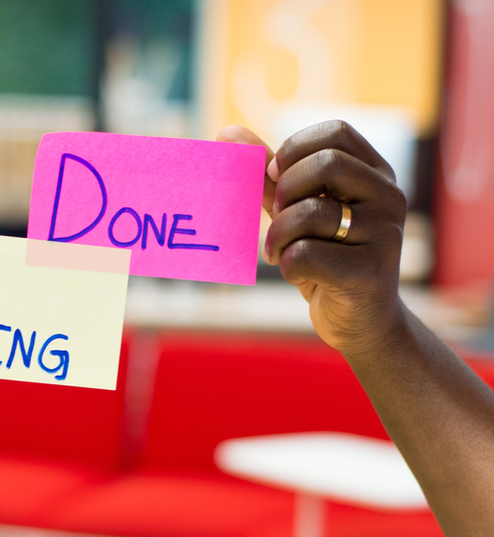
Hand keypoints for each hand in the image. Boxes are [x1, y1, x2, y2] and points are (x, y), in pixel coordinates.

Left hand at [217, 122, 407, 357]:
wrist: (361, 323)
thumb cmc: (326, 261)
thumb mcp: (297, 214)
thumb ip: (268, 177)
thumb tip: (227, 133)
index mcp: (376, 175)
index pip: (336, 133)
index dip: (295, 149)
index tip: (275, 177)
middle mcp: (389, 198)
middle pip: (326, 165)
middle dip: (285, 191)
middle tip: (278, 217)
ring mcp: (385, 234)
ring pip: (310, 213)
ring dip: (278, 235)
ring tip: (278, 251)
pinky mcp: (369, 272)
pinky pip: (304, 255)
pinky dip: (286, 264)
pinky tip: (297, 275)